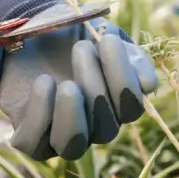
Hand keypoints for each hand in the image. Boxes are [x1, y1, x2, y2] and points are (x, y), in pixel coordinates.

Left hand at [0, 0, 157, 159]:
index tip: (108, 40)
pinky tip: (44, 82)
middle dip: (95, 88)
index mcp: (115, 104)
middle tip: (81, 48)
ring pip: (73, 147)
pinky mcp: (30, 136)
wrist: (30, 30)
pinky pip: (35, 146)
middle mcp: (92, 126)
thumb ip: (131, 55)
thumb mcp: (105, 35)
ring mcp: (60, 135)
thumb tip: (148, 85)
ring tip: (66, 83)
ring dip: (72, 115)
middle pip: (105, 129)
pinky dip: (40, 116)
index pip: (131, 109)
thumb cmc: (72, 34)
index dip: (125, 80)